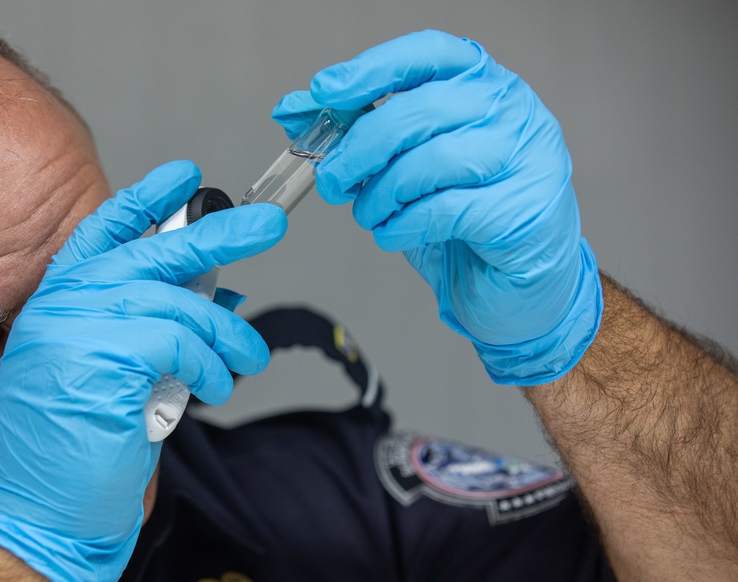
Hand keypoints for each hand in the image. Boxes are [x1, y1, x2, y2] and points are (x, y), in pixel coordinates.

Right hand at [0, 161, 286, 581]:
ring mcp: (74, 329)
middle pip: (150, 254)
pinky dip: (211, 363)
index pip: (99, 236)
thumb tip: (217, 298)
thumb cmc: (79, 456)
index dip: (144, 202)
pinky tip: (215, 385)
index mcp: (55, 309)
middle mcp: (59, 309)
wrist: (43, 519)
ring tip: (246, 358)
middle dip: (218, 234)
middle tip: (268, 223)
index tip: (184, 177)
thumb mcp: (116, 378)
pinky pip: (180, 341)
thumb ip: (153, 332)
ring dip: (226, 333)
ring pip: (177, 303)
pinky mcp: (101, 356)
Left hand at [273, 30, 601, 383]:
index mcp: (483, 86)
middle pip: (419, 110)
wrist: (516, 287)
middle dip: (359, 148)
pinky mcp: (522, 211)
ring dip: (381, 193)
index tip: (325, 91)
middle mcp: (512, 113)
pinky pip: (444, 209)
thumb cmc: (464, 218)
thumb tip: (296, 110)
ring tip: (370, 215)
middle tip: (332, 180)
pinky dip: (403, 225)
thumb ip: (359, 132)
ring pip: (431, 160)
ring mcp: (526, 160)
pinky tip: (394, 233)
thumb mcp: (404, 166)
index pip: (428, 53)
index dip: (372, 68)